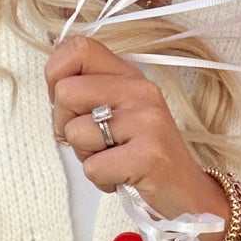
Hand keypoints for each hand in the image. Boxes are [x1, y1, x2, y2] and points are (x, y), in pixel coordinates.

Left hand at [46, 35, 230, 225]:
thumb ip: (90, 91)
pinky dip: (101, 180)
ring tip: (112, 159)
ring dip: (86, 156)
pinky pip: (93, 167)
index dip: (57, 76)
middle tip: (92, 142)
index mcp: (129, 75)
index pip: (78, 49)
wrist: (187, 191)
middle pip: (66, 92)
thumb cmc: (144, 154)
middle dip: (65, 125)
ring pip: (75, 132)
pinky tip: (122, 177)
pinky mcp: (149, 155)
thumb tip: (53, 82)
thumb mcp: (120, 111)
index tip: (70, 104)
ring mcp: (147, 121)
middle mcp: (139, 91)